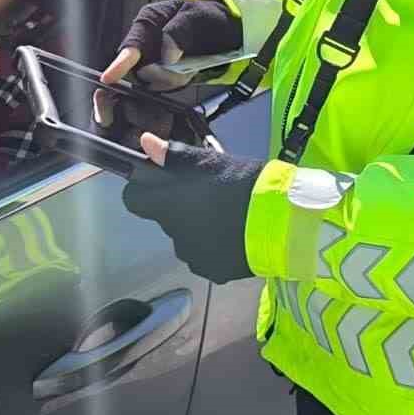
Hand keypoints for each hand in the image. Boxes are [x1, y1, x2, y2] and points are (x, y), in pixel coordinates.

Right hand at [101, 0, 241, 91]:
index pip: (131, 45)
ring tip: (191, 65)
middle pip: (140, 68)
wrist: (226, 28)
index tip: (109, 78)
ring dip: (172, 78)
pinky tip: (189, 69)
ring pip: (152, 79)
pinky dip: (178, 81)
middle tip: (184, 69)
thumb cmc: (210, 16)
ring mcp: (153, 56)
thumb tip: (167, 55)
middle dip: (161, 74)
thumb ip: (179, 32)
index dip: (119, 63)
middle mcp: (147, 39)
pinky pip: (163, 84)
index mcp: (150, 19)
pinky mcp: (162, 69)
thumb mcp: (197, 17)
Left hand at [122, 139, 260, 283]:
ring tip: (226, 216)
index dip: (143, 190)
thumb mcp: (208, 161)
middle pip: (165, 219)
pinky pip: (205, 257)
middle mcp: (172, 234)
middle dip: (179, 208)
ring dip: (198, 228)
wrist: (280, 221)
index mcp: (166, 204)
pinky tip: (234, 235)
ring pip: (186, 238)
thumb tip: (145, 142)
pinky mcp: (213, 272)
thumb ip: (174, 156)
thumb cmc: (241, 183)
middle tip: (208, 195)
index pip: (133, 200)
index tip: (161, 184)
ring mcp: (192, 256)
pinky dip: (215, 248)